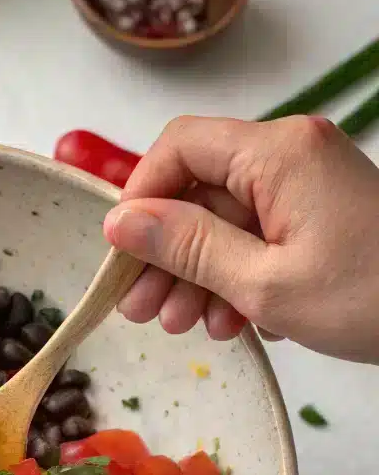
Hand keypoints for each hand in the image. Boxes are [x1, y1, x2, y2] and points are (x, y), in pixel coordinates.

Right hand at [101, 114, 378, 362]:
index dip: (141, 197)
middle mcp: (291, 155)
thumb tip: (120, 224)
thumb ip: (186, 248)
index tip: (122, 253)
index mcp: (277, 153)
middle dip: (164, 252)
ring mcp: (309, 185)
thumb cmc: (371, 299)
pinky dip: (236, 277)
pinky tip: (231, 323)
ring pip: (225, 220)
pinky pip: (259, 235)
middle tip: (139, 310)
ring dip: (196, 274)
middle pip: (199, 189)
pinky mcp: (323, 215)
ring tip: (183, 327)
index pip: (180, 147)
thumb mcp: (264, 284)